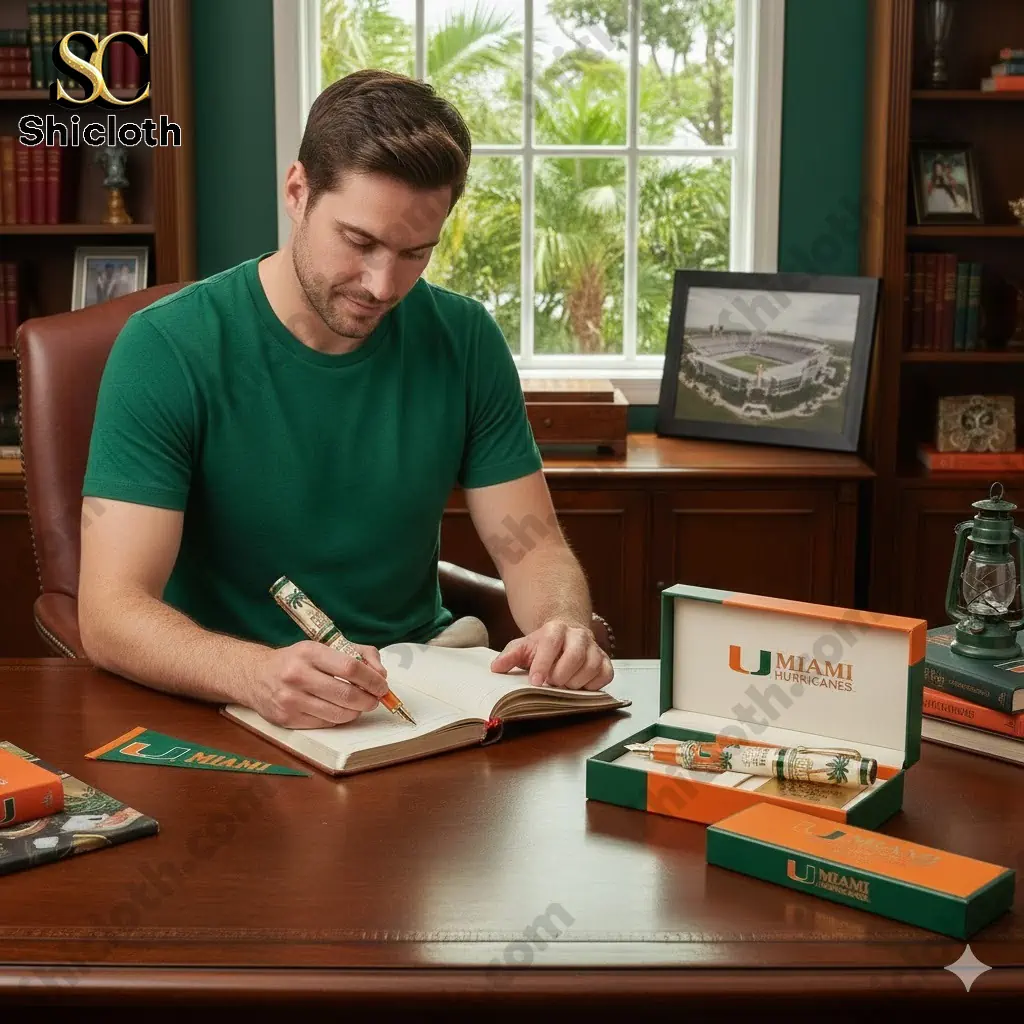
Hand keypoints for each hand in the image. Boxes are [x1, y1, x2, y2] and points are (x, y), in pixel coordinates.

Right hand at [248, 640, 389, 727]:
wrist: (255, 675)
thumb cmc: (297, 660)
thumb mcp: (324, 646)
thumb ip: (358, 654)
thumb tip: (380, 674)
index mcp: (309, 652)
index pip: (350, 668)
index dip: (372, 679)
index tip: (382, 685)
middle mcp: (298, 676)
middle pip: (347, 694)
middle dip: (369, 699)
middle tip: (375, 699)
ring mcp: (290, 700)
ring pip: (338, 714)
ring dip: (356, 711)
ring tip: (359, 705)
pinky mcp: (287, 719)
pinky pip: (325, 724)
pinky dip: (339, 719)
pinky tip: (339, 710)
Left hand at [489, 619, 613, 690]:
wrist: (567, 635)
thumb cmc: (543, 645)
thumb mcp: (524, 647)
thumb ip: (510, 656)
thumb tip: (496, 668)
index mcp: (556, 628)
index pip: (551, 643)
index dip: (543, 663)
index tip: (535, 682)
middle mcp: (579, 635)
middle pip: (575, 656)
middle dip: (561, 675)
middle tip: (551, 683)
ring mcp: (595, 648)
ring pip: (591, 667)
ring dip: (575, 682)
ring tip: (563, 683)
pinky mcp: (606, 661)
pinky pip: (605, 675)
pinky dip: (592, 685)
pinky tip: (580, 685)